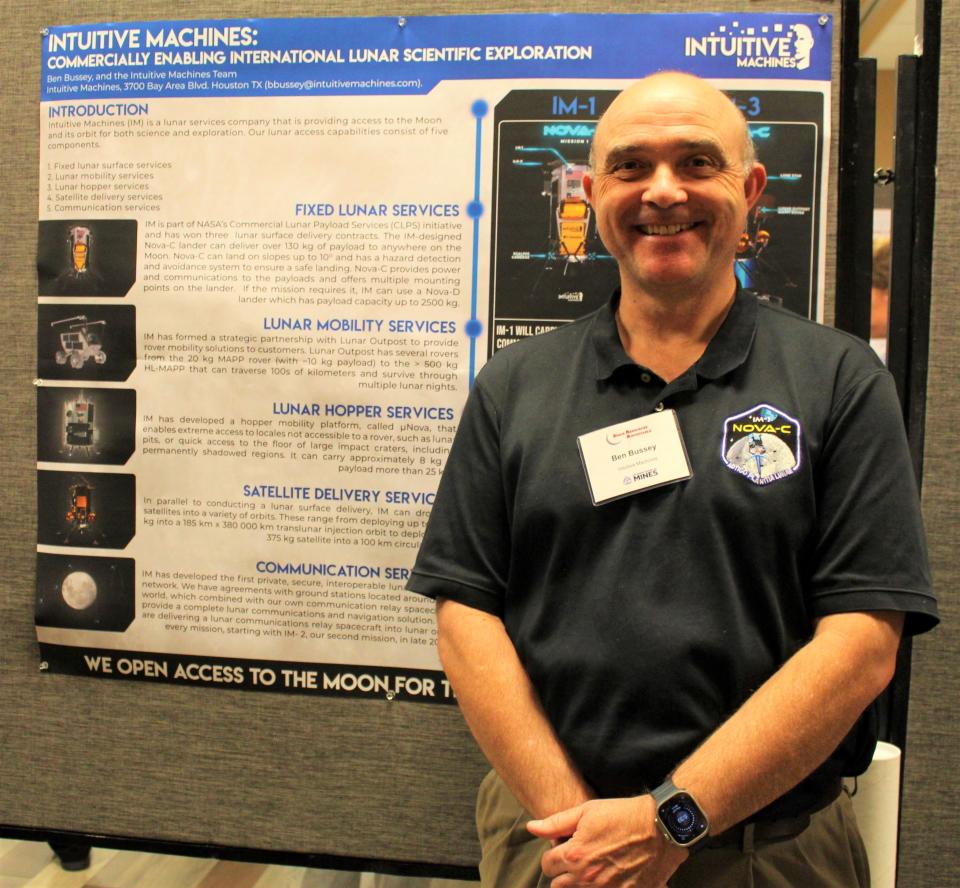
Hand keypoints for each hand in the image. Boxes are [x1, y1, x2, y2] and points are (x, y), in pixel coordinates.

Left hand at [527, 796, 687, 886]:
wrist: (660, 827)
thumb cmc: (623, 814)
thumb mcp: (587, 810)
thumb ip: (556, 822)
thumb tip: (532, 828)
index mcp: (575, 855)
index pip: (547, 865)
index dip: (552, 855)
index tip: (562, 848)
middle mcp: (587, 878)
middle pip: (558, 886)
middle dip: (562, 874)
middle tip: (576, 860)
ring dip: (579, 884)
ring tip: (591, 868)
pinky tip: (608, 877)